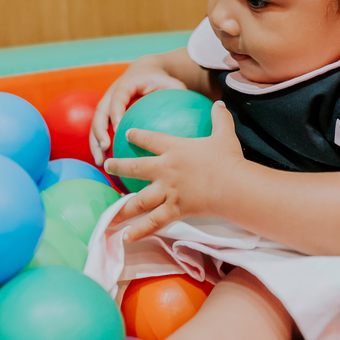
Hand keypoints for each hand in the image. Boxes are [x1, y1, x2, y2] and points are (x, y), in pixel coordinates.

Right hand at [90, 56, 186, 163]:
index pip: (118, 98)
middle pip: (100, 112)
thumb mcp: (171, 83)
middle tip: (105, 147)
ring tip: (100, 162)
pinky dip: (99, 145)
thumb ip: (179, 94)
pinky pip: (100, 130)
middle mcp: (112, 93)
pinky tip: (106, 162)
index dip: (117, 112)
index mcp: (126, 84)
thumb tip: (192, 114)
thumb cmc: (161, 80)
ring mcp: (106, 103)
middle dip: (99, 131)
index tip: (120, 128)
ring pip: (96, 123)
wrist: (145, 71)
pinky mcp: (106, 113)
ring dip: (94, 142)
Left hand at [104, 101, 244, 241]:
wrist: (233, 186)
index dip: (136, 136)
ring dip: (121, 208)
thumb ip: (219, 118)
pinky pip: (153, 222)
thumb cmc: (229, 159)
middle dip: (118, 166)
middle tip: (107, 166)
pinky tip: (126, 237)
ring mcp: (168, 191)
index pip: (150, 139)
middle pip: (135, 168)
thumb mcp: (225, 134)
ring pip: (138, 200)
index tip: (126, 134)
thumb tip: (220, 103)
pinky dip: (139, 231)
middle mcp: (165, 170)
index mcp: (175, 149)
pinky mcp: (175, 210)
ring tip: (107, 216)